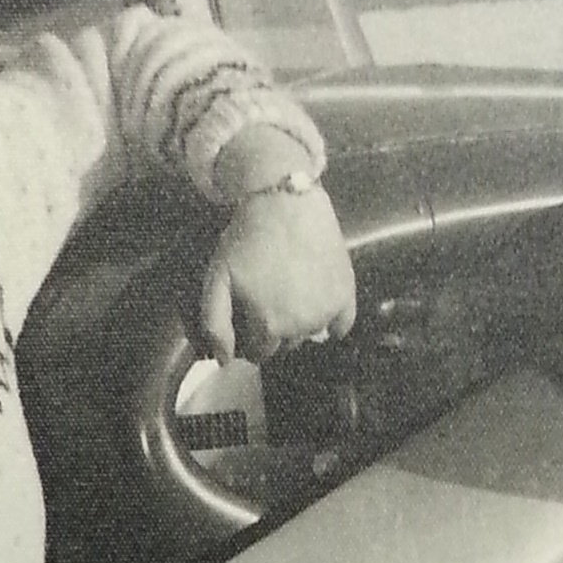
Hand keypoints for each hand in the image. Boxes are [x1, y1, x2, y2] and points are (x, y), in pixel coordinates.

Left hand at [197, 181, 357, 364]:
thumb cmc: (246, 240)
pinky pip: (343, 325)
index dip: (251, 340)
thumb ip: (216, 325)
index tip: (248, 321)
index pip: (260, 353)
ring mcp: (327, 310)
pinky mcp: (346, 292)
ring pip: (310, 334)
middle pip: (286, 346)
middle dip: (274, 333)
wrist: (285, 201)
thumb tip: (225, 361)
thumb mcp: (218, 280)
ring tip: (288, 295)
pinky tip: (320, 308)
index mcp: (270, 326)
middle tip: (268, 303)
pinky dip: (333, 323)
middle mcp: (302, 326)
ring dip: (299, 325)